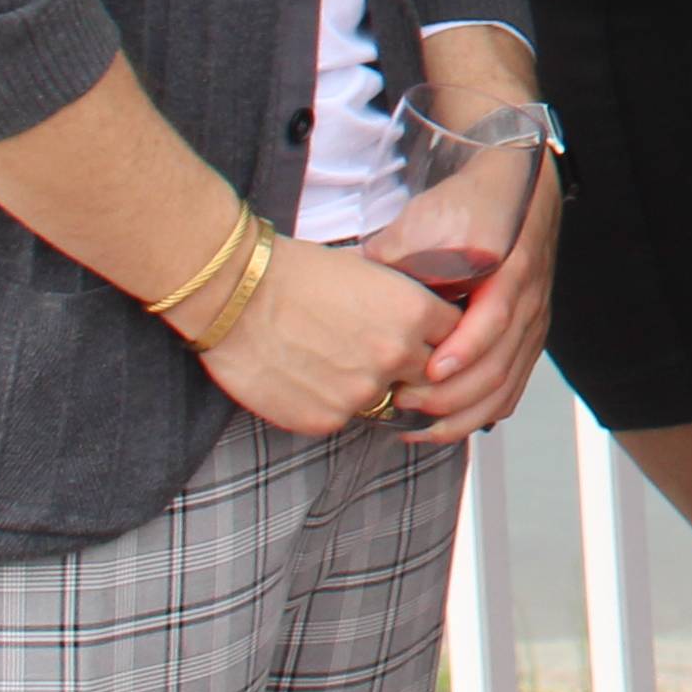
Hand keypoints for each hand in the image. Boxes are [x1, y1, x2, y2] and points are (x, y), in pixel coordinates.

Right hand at [195, 234, 456, 439]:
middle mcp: (396, 356)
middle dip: (410, 367)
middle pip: (427, 375)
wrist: (235, 294)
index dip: (439, 337)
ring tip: (332, 360)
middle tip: (376, 352)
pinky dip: (330, 401)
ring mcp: (361, 392)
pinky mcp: (325, 418)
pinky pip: (342, 416)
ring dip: (368, 386)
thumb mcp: (370, 274)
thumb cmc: (297, 272)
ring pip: (384, 398)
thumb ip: (405, 306)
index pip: (455, 337)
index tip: (425, 337)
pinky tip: (306, 375)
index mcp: (415, 313)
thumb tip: (425, 324)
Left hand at [403, 186, 561, 441]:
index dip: (462, 352)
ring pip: (506, 388)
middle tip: (403, 400)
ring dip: (461, 415)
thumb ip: (396, 251)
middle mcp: (527, 304)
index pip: (494, 322)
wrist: (516, 191)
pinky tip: (443, 425)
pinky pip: (512, 391)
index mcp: (510, 270)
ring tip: (417, 426)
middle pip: (498, 367)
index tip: (428, 370)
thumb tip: (352, 278)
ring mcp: (532, 326)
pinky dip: (478, 415)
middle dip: (450, 395)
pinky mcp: (526, 341)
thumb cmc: (472, 204)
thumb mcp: (430, 216)